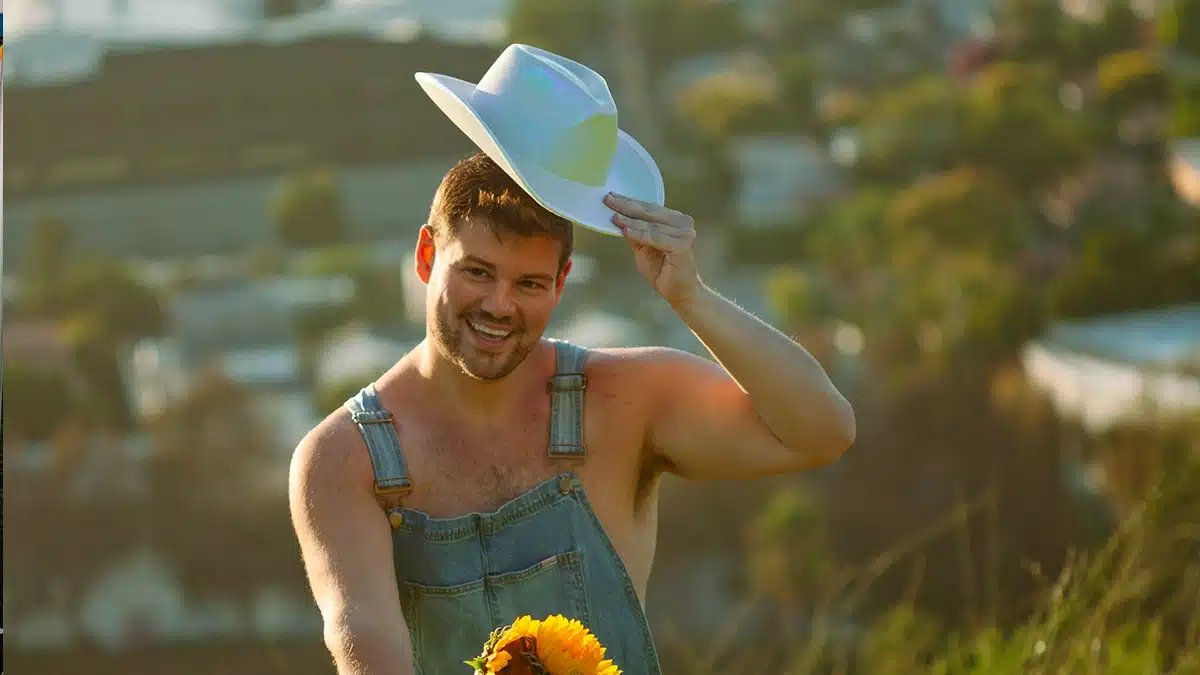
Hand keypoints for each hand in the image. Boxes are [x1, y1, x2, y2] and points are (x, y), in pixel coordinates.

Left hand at [603, 192, 701, 307]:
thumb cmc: (663, 271)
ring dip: (630, 220)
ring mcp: (685, 233)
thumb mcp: (643, 249)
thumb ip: (635, 233)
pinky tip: (625, 230)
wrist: (681, 293)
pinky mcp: (683, 245)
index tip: (611, 196)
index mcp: (675, 220)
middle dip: (627, 206)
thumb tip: (617, 217)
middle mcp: (683, 223)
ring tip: (613, 217)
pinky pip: (655, 237)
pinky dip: (639, 234)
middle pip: (650, 212)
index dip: (629, 202)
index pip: (649, 208)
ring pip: (651, 225)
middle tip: (608, 199)